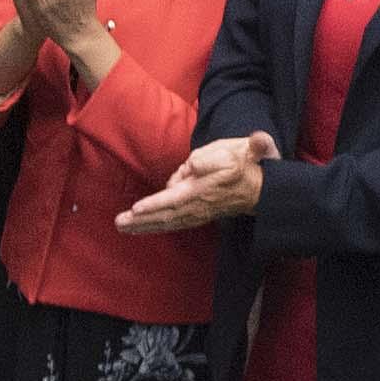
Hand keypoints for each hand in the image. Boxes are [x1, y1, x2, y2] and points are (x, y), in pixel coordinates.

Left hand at [115, 129, 269, 233]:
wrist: (260, 188)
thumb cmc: (242, 164)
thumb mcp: (235, 152)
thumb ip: (211, 158)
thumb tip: (192, 164)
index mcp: (203, 188)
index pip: (175, 198)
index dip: (155, 204)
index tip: (137, 208)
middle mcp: (197, 205)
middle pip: (165, 214)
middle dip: (141, 220)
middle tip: (119, 222)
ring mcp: (196, 213)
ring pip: (167, 222)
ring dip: (143, 226)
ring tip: (122, 227)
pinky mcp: (196, 216)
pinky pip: (172, 224)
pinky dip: (155, 227)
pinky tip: (139, 229)